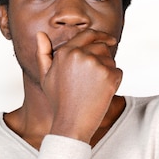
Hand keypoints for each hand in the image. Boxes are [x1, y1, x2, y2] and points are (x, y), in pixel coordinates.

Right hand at [35, 29, 122, 143]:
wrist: (71, 124)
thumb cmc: (58, 101)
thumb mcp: (45, 76)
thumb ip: (43, 53)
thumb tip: (40, 34)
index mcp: (65, 52)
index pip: (88, 35)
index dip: (100, 36)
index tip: (109, 40)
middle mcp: (80, 54)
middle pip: (101, 47)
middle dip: (102, 58)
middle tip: (95, 79)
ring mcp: (95, 64)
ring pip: (110, 59)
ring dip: (107, 70)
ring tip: (94, 88)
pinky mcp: (109, 75)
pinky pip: (118, 72)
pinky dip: (114, 81)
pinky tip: (101, 93)